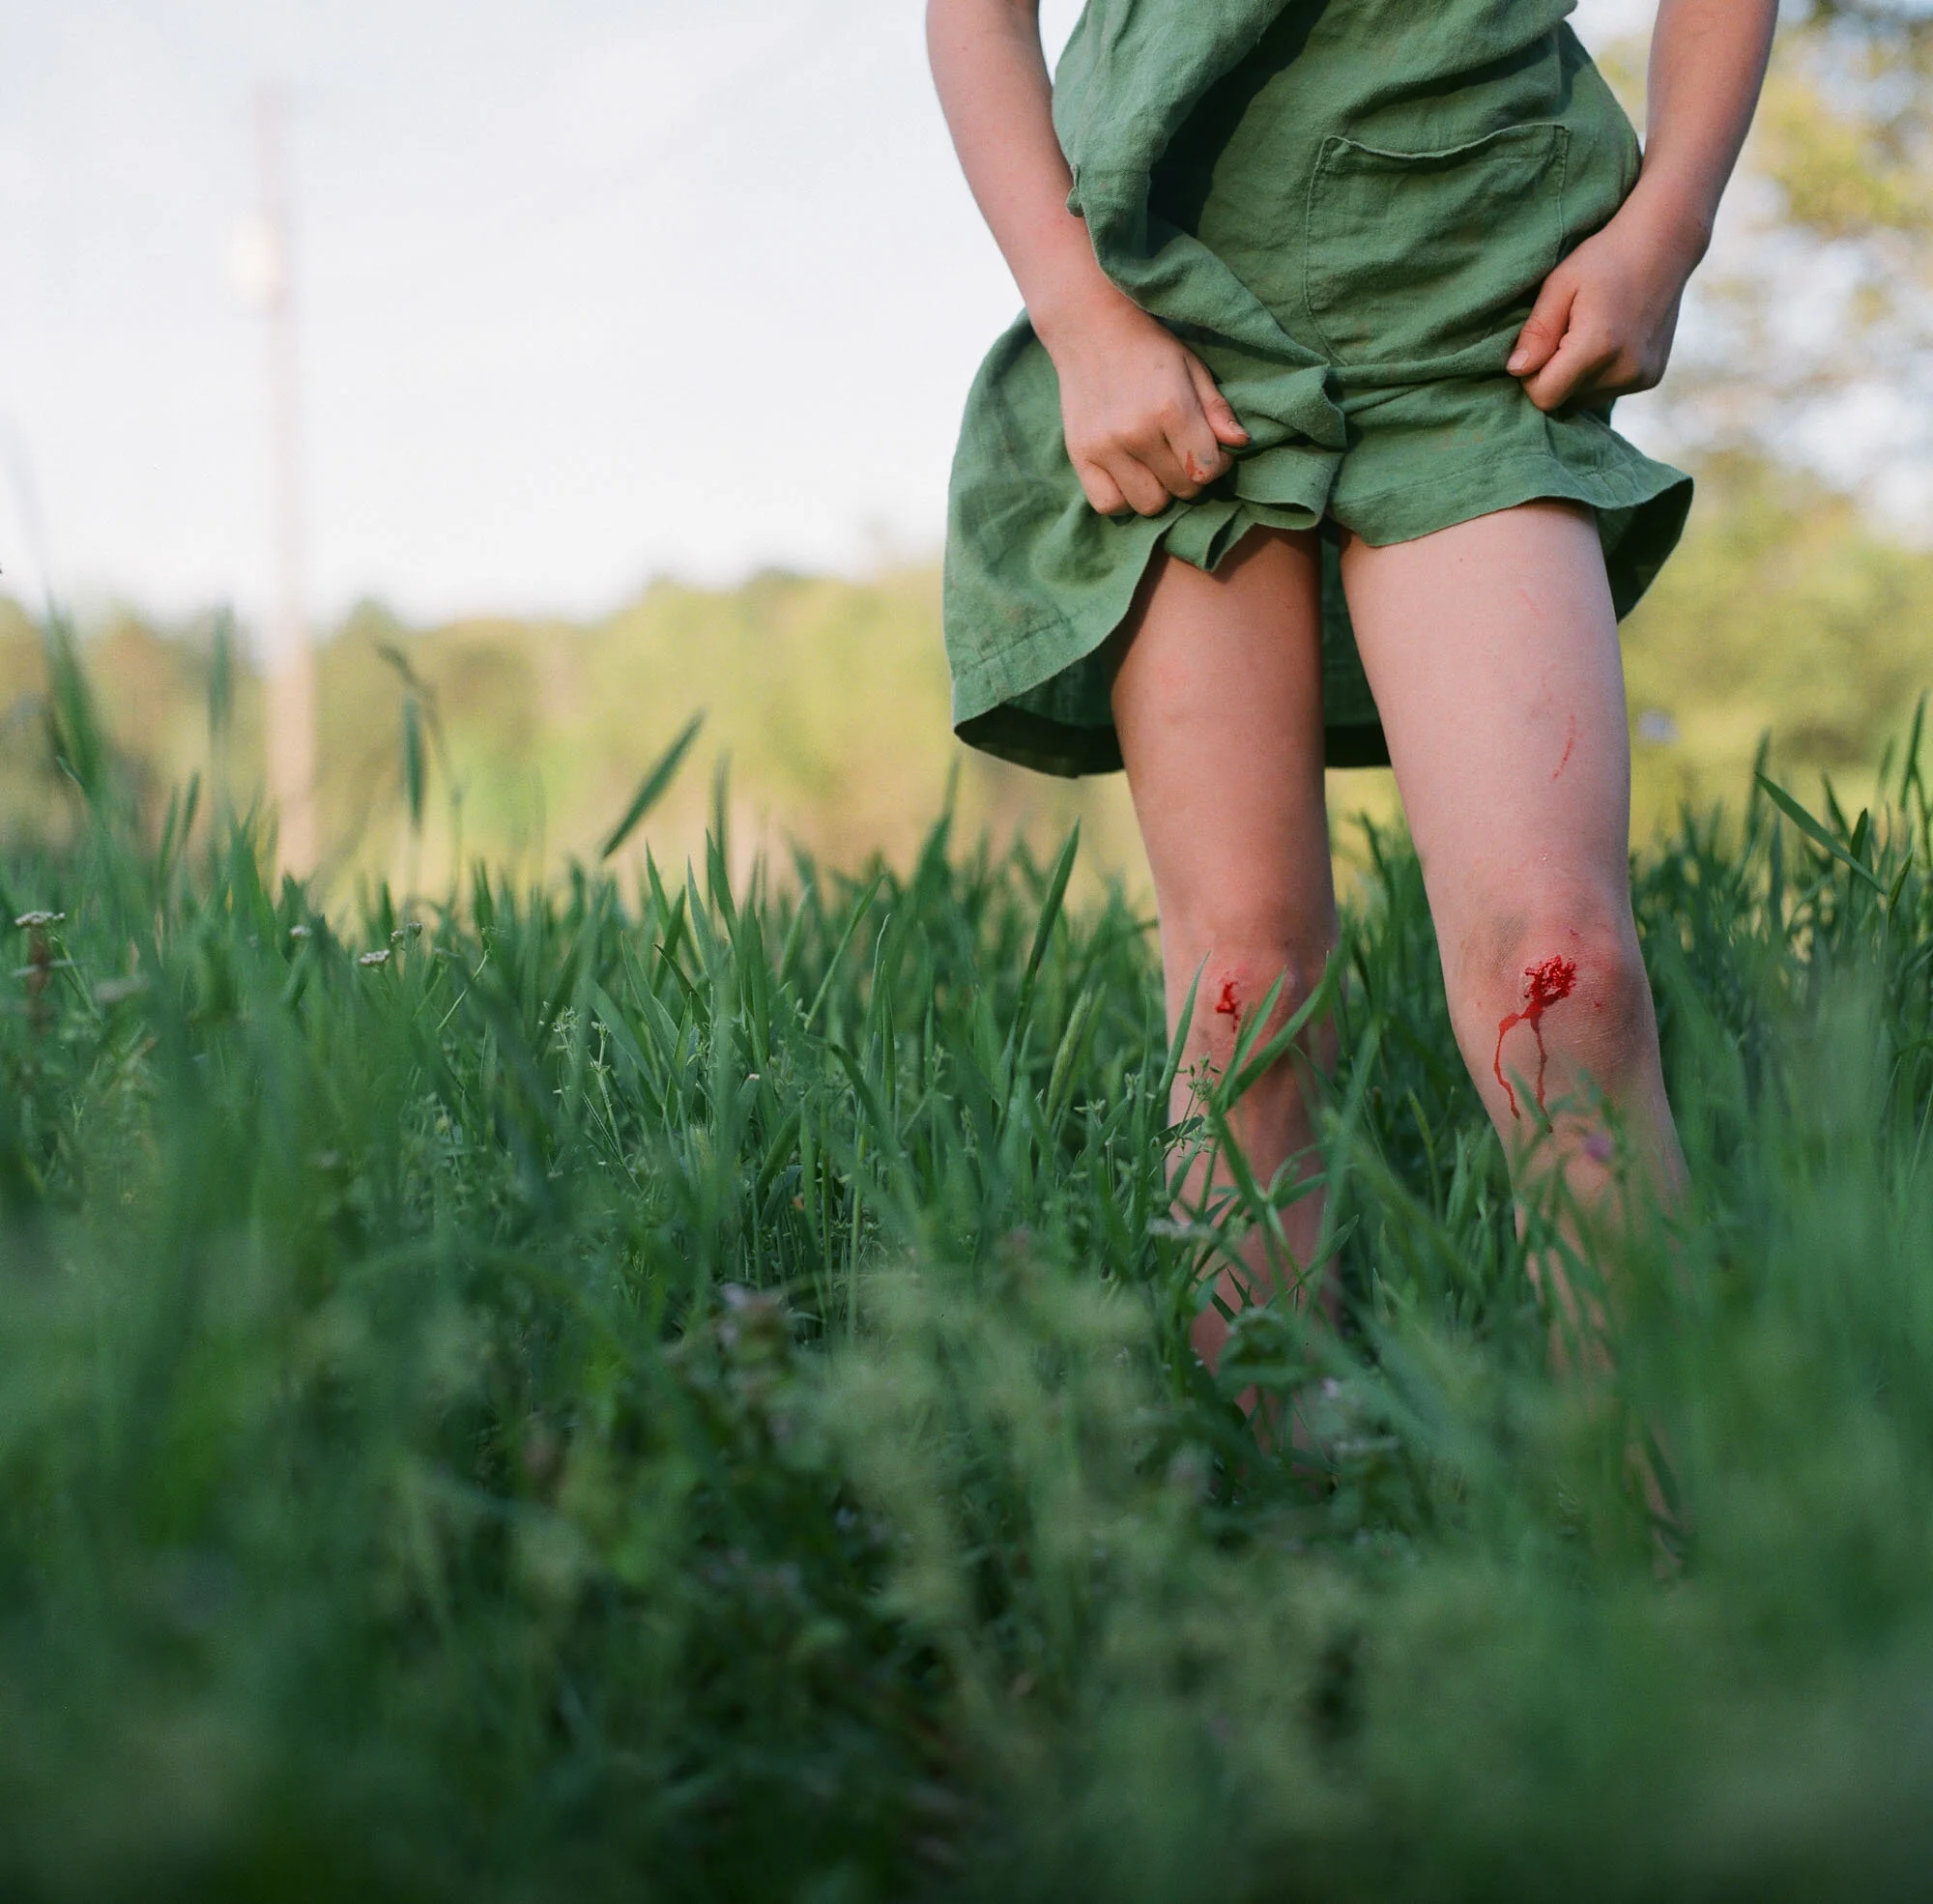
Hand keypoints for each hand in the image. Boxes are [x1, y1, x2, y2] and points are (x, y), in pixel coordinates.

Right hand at [1042, 293, 1249, 515]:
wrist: (1090, 327)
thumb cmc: (1149, 348)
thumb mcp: (1192, 368)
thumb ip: (1216, 409)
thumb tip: (1240, 442)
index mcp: (1171, 408)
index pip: (1205, 469)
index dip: (1217, 465)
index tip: (1212, 451)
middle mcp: (1136, 433)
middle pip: (1180, 489)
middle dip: (1191, 477)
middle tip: (1184, 455)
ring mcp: (1105, 447)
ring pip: (1148, 504)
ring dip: (1160, 491)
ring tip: (1158, 467)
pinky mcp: (1080, 455)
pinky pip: (1109, 504)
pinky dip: (1124, 499)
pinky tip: (1131, 478)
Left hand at [1507, 199, 1700, 412]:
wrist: (1664, 245)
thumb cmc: (1604, 258)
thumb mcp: (1560, 285)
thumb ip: (1537, 331)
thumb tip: (1516, 370)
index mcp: (1598, 347)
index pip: (1544, 396)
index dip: (1531, 376)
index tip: (1538, 345)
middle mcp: (1623, 370)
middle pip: (1564, 399)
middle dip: (1555, 374)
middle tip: (1567, 332)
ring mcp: (1641, 377)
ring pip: (1584, 398)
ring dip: (1576, 376)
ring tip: (1589, 333)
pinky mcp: (1651, 378)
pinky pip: (1606, 391)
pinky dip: (1598, 374)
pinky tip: (1609, 340)